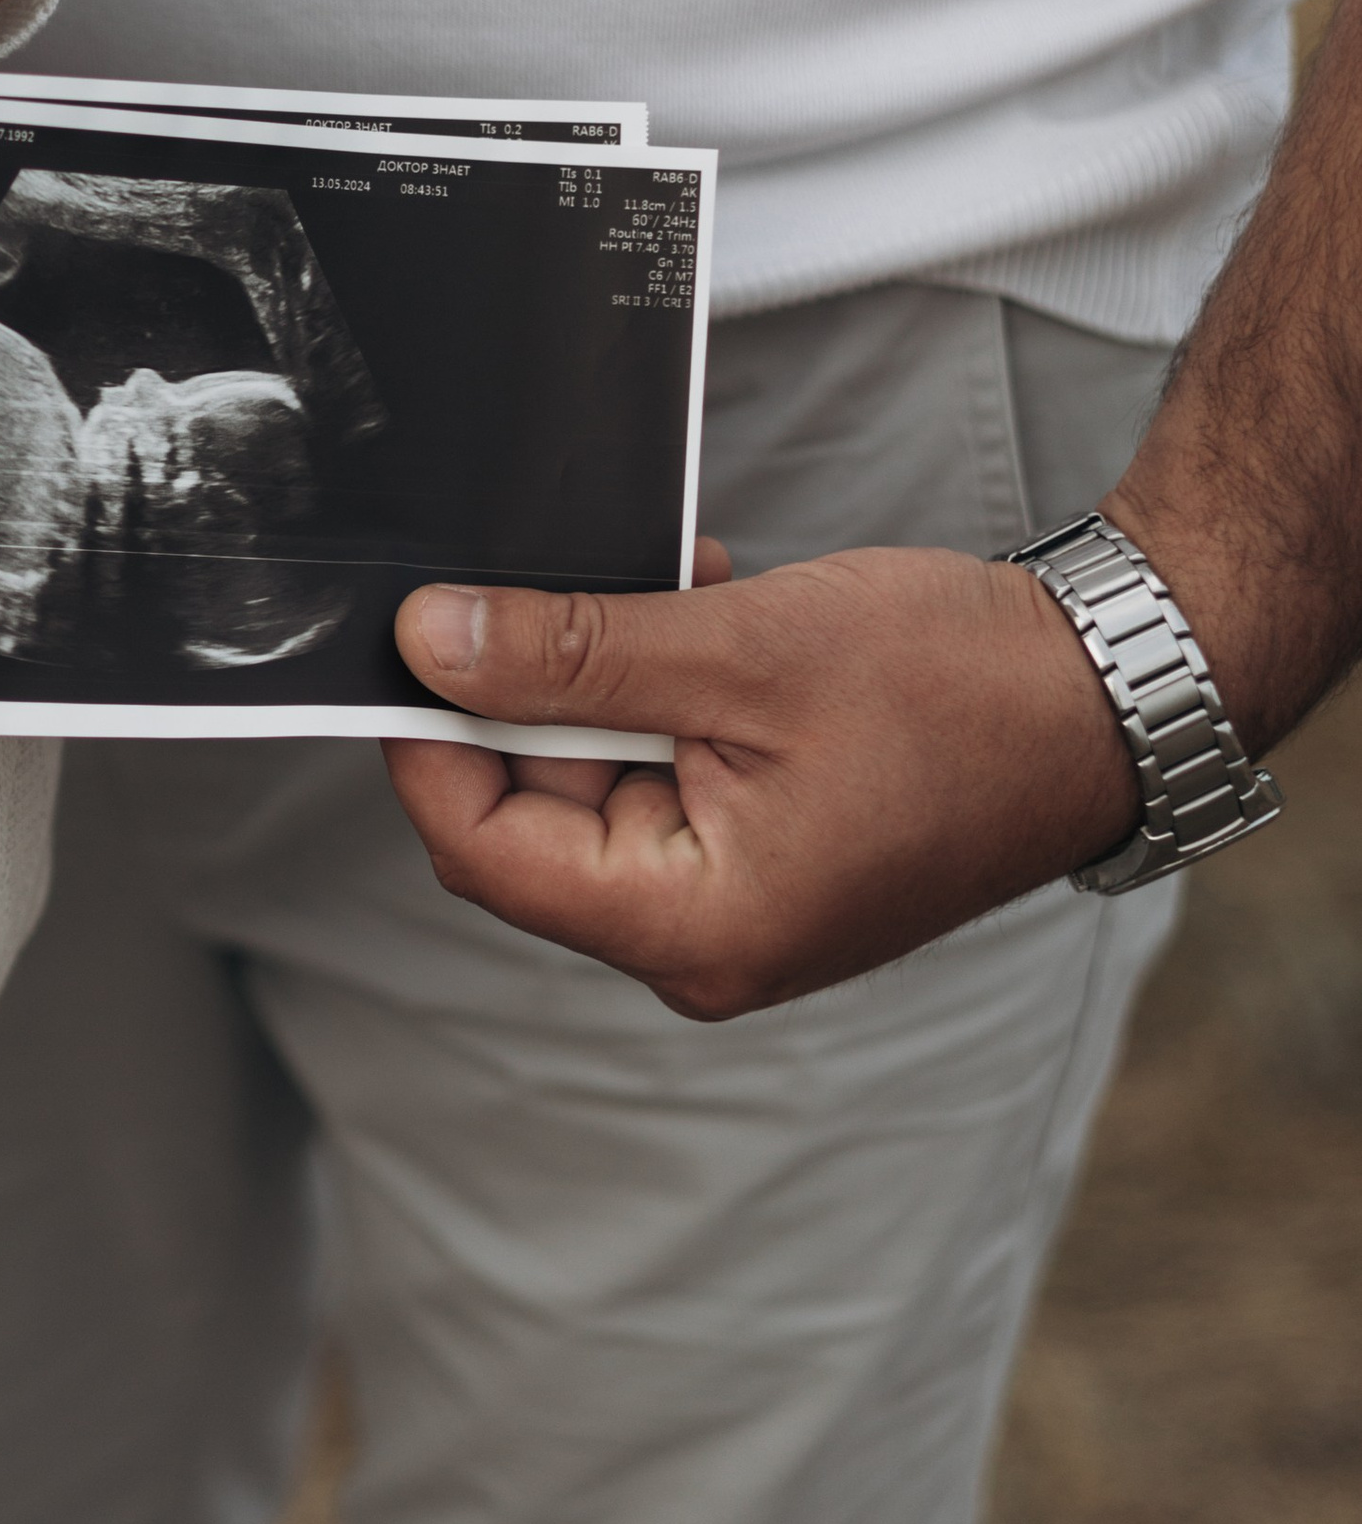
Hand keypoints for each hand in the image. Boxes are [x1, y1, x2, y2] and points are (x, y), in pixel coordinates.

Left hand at [382, 534, 1143, 1019]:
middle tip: (566, 581)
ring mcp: (735, 906)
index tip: (413, 636)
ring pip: (594, 783)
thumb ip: (572, 653)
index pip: (482, 848)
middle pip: (530, 818)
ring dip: (608, 679)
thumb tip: (433, 643)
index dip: (430, 739)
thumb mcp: (741, 649)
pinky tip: (706, 616)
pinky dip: (662, 694)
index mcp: (694, 925)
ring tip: (678, 590)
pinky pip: (662, 775)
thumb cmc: (963, 686)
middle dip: (535, 694)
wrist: (1109, 693)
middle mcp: (703, 942)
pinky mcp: (762, 858)